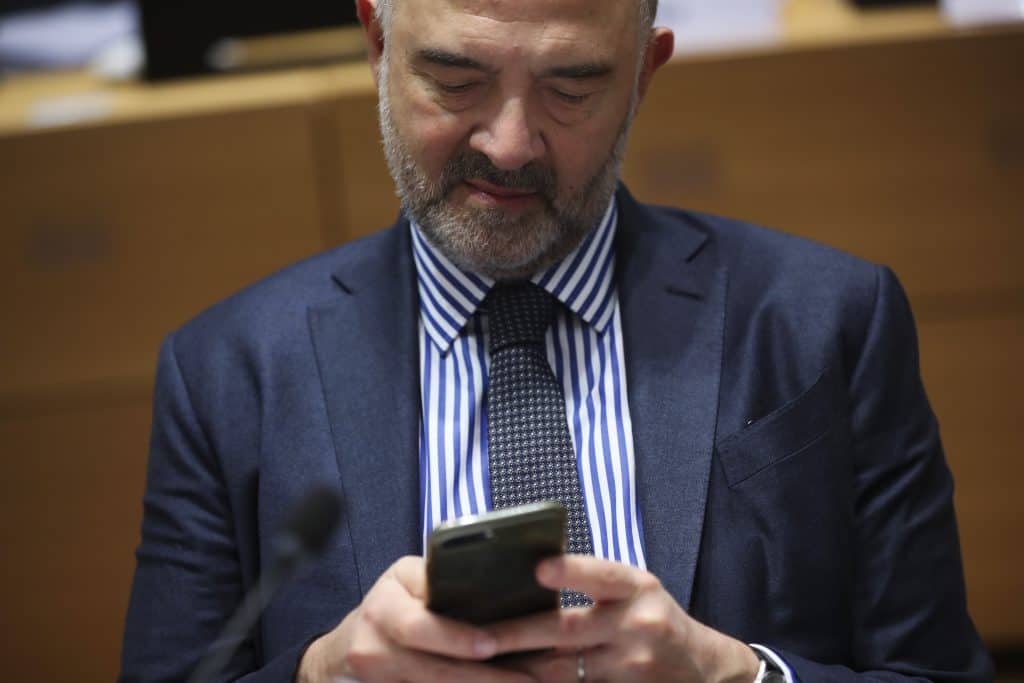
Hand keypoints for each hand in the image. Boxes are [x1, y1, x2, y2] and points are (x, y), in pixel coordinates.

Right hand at [297, 556, 535, 682]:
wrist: (350, 645)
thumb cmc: (394, 603)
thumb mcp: (408, 580)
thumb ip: (440, 581)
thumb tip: (497, 585)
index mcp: (386, 603)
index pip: (419, 625)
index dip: (455, 638)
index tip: (490, 645)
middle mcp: (374, 641)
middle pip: (430, 668)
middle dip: (480, 677)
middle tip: (524, 679)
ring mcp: (375, 672)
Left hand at [487, 555, 759, 682]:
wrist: (703, 669)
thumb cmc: (653, 617)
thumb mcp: (636, 589)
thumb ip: (594, 583)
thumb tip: (527, 577)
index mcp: (638, 587)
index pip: (602, 574)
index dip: (571, 571)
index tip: (540, 568)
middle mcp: (638, 625)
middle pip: (568, 630)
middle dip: (520, 635)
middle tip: (479, 638)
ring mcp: (633, 667)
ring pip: (565, 672)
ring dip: (522, 669)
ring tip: (482, 663)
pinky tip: (516, 682)